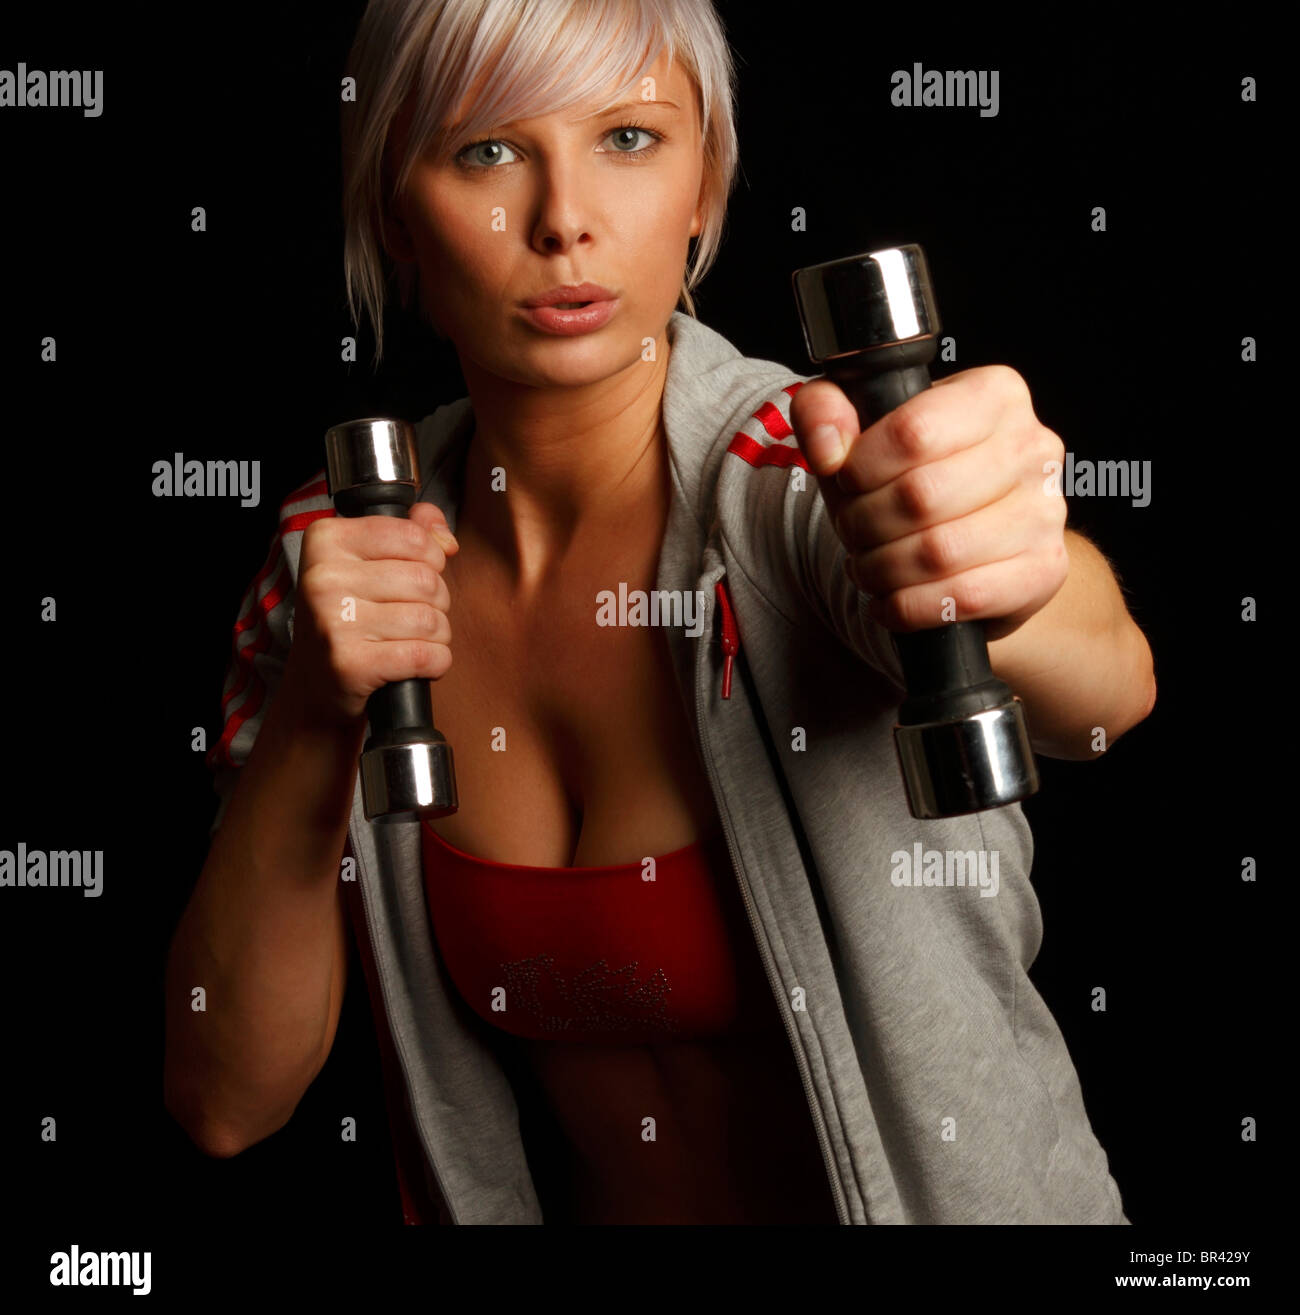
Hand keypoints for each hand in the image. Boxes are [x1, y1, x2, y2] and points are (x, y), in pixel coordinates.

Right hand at [288, 500, 458, 724]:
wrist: (316, 684)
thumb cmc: (350, 617)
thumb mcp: (368, 563)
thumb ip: (414, 534)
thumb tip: (448, 540)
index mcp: (326, 540)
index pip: (413, 536)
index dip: (432, 560)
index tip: (414, 577)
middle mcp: (323, 577)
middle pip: (426, 580)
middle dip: (437, 603)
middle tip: (413, 617)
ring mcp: (333, 621)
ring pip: (429, 619)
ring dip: (437, 636)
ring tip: (413, 641)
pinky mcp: (349, 664)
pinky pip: (425, 655)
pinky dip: (436, 663)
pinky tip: (419, 664)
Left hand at [789, 365, 1068, 644]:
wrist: (978, 541)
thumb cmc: (914, 477)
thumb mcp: (860, 432)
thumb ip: (824, 411)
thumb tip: (829, 450)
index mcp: (993, 394)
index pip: (913, 431)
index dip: (861, 468)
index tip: (845, 482)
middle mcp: (1032, 446)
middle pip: (921, 496)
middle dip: (864, 524)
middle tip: (852, 531)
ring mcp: (1045, 511)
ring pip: (940, 552)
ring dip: (882, 569)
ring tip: (868, 565)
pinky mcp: (1045, 569)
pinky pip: (965, 597)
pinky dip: (910, 606)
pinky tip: (891, 599)